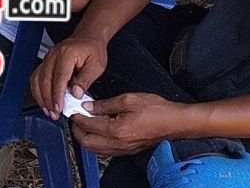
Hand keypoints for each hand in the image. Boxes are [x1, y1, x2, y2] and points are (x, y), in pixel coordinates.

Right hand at [31, 35, 108, 118]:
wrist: (87, 37)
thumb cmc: (92, 49)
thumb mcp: (97, 65)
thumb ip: (86, 79)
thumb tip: (76, 93)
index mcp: (67, 54)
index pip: (59, 77)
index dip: (57, 94)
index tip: (59, 107)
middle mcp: (53, 55)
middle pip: (44, 80)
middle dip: (48, 99)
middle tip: (55, 113)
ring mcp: (47, 58)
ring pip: (37, 80)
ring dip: (41, 97)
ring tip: (49, 111)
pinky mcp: (45, 63)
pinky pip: (36, 78)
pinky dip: (38, 92)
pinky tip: (44, 101)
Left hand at [68, 93, 186, 156]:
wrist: (176, 122)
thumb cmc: (157, 110)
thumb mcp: (128, 99)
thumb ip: (105, 104)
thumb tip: (88, 106)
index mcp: (117, 130)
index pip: (88, 126)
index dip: (77, 117)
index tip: (73, 109)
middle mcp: (119, 144)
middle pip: (87, 143)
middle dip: (77, 130)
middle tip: (75, 118)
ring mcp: (124, 149)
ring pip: (95, 149)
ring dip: (86, 138)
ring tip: (84, 124)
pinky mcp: (128, 150)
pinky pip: (106, 151)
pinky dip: (97, 143)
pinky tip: (97, 132)